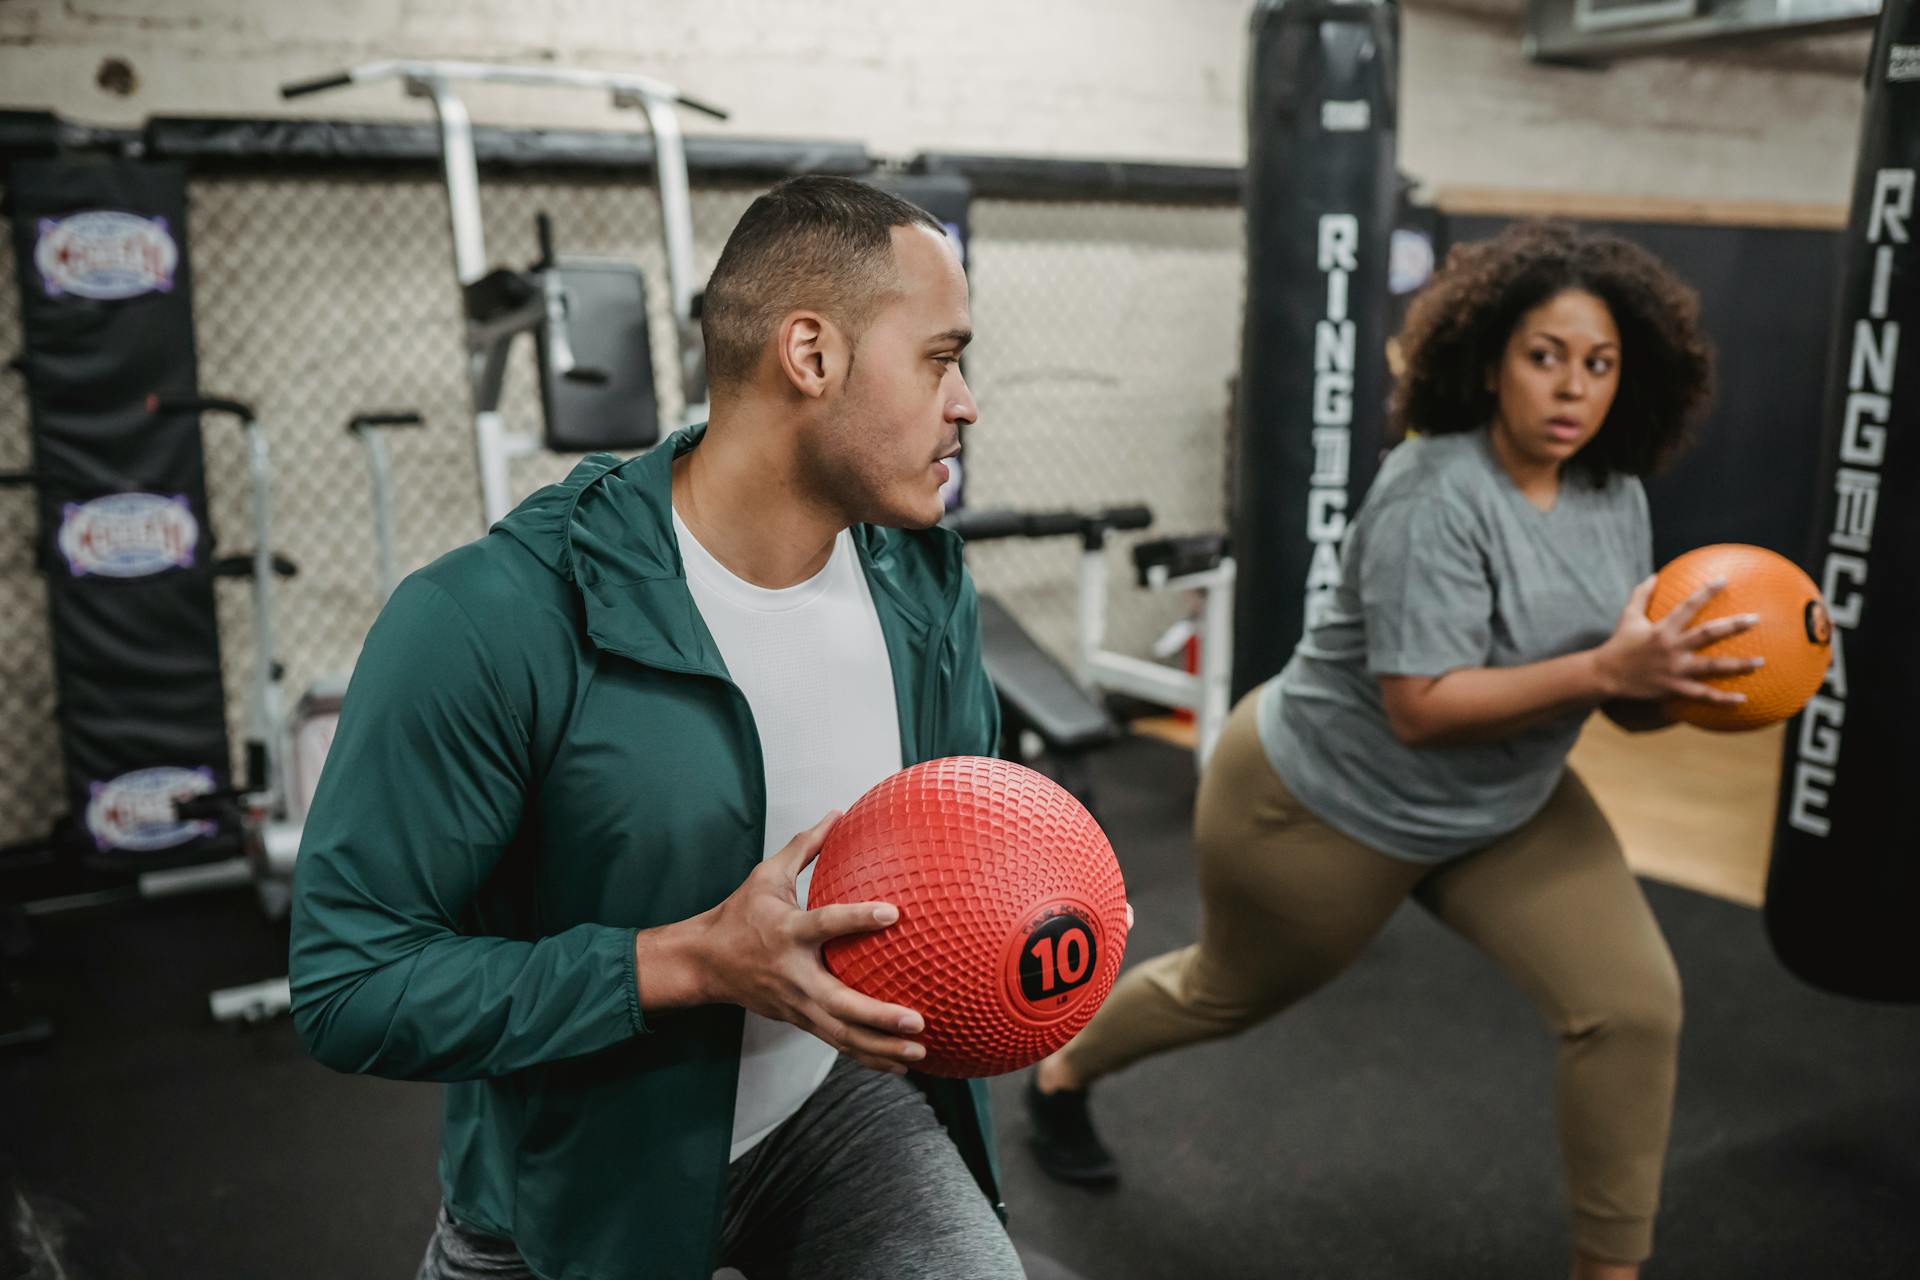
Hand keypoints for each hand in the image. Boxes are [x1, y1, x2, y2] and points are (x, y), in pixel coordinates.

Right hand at [694, 811, 926, 1073]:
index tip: (893, 912)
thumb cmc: (739, 915)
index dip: (857, 919)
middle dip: (878, 1016)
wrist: (704, 963)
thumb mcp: (766, 875)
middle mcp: (793, 974)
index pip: (826, 923)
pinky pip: (837, 1042)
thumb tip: (838, 812)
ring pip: (841, 1034)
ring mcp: (795, 1004)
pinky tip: (901, 1063)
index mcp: (786, 933)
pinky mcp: (798, 1020)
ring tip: (919, 1050)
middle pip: (839, 1003)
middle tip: (917, 1019)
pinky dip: (868, 1056)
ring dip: (880, 1046)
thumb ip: (805, 846)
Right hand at [1594, 575, 1762, 705]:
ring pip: (1712, 666)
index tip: (1724, 580)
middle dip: (1733, 626)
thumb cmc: (1618, 644)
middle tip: (1755, 619)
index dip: (1706, 592)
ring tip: (1762, 662)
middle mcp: (1671, 647)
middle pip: (1708, 634)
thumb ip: (1640, 595)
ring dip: (1739, 665)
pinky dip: (1723, 699)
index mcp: (1662, 629)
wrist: (1605, 676)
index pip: (1688, 606)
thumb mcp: (1627, 616)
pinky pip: (1703, 694)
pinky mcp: (1674, 689)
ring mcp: (1674, 670)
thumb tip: (1654, 575)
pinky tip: (1743, 699)